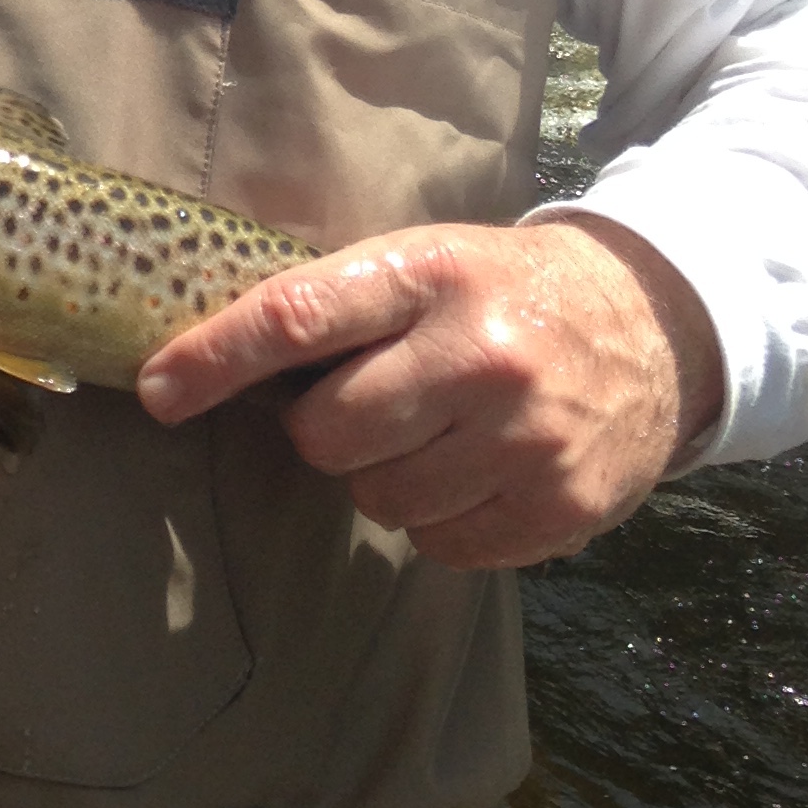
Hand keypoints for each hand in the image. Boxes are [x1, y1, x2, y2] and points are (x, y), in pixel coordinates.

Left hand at [135, 214, 724, 568]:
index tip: (155, 388)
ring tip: (431, 433)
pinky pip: (439, 546)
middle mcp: (480, 355)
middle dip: (321, 430)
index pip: (296, 318)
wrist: (652, 326)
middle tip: (363, 405)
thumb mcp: (426, 261)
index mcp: (430, 274)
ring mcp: (526, 438)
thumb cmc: (500, 291)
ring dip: (381, 476)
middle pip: (328, 433)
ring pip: (379, 499)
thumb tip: (207, 362)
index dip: (213, 359)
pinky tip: (473, 471)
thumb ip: (336, 304)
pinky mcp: (559, 507)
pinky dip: (438, 518)